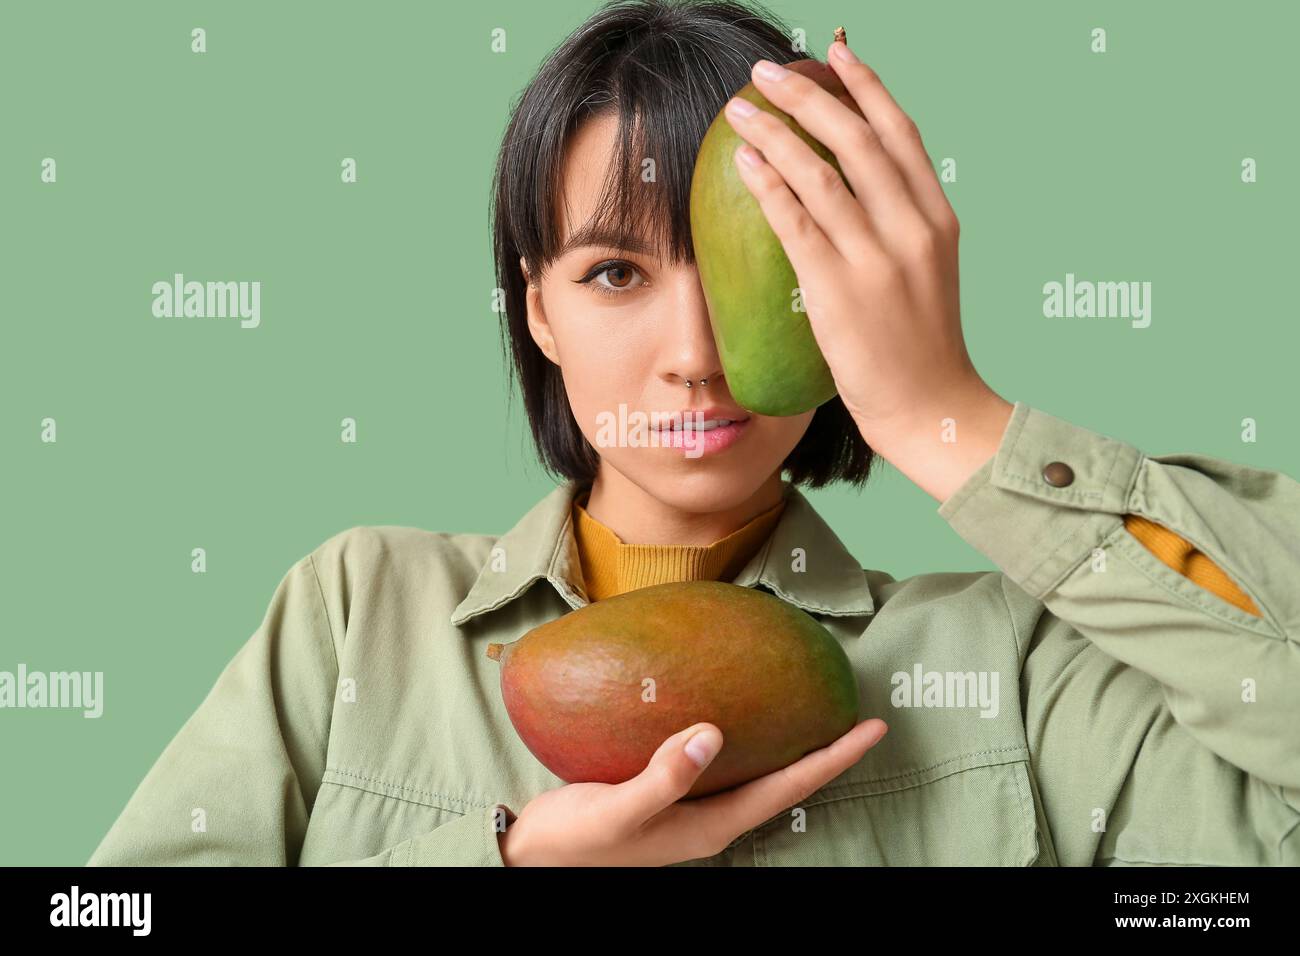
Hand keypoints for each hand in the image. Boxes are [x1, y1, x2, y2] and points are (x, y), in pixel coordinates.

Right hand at [498, 717, 887, 865]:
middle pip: (785, 781)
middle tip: (861, 714)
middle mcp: (712, 817)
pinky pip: (723, 762)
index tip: (871, 728)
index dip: (832, 758)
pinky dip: (748, 737)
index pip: (788, 788)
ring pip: (759, 772)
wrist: (532, 858)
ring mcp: (692, 806)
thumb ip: (664, 776)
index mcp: (711, 825)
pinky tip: (738, 710)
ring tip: (817, 708)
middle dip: (826, 751)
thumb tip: (712, 734)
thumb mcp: (617, 810)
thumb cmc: (574, 840)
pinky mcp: (671, 790)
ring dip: (792, 744)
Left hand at [724, 41, 1012, 499]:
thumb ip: (902, 226)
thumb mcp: (928, 271)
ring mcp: (878, 259)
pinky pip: (798, 223)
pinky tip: (746, 160)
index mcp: (937, 219)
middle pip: (858, 138)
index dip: (865, 86)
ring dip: (776, 132)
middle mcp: (913, 228)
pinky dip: (770, 185)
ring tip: (740, 109)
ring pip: (823, 173)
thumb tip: (857, 187)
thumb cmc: (922, 345)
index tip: (833, 54)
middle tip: (766, 71)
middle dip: (808, 94)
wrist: (933, 407)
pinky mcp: (840, 290)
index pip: (900, 134)